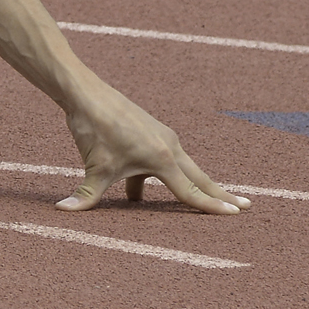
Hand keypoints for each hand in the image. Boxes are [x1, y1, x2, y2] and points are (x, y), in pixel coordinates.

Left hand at [58, 84, 250, 213]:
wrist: (86, 93)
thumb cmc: (93, 130)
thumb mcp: (93, 168)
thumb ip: (85, 196)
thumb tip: (62, 211)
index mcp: (162, 159)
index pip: (191, 191)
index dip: (212, 206)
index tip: (235, 214)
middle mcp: (170, 146)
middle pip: (200, 177)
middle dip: (220, 194)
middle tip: (245, 207)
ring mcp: (163, 136)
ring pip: (184, 167)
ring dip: (194, 184)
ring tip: (211, 198)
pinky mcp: (153, 129)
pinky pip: (165, 157)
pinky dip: (164, 173)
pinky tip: (138, 191)